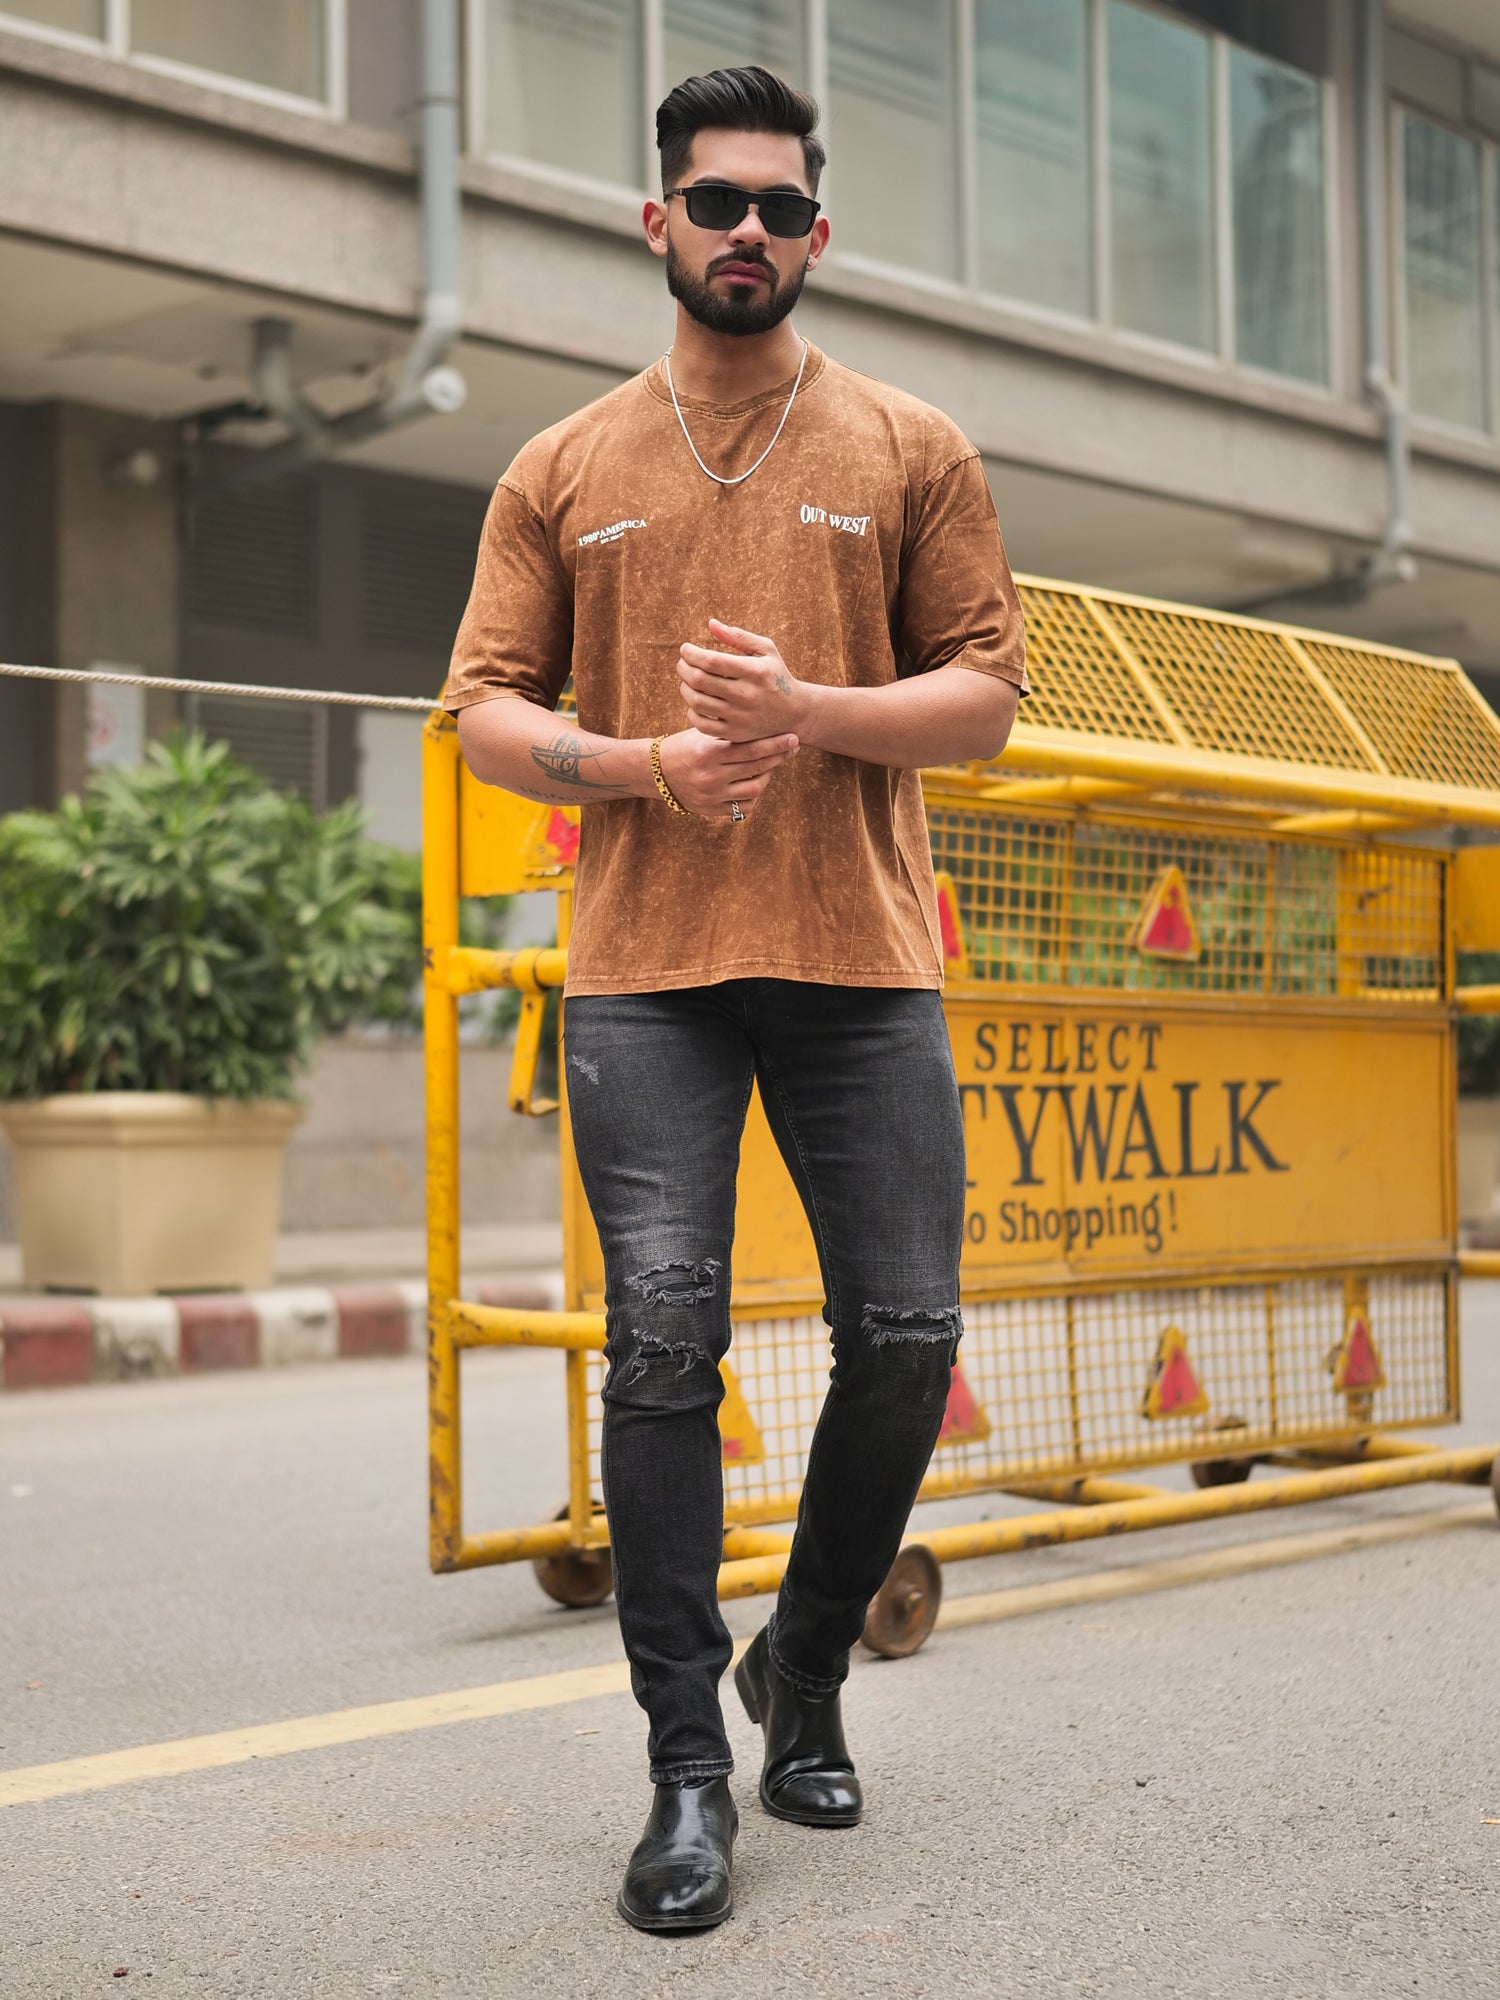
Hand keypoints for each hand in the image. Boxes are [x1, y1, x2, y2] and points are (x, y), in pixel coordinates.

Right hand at [655, 727, 797, 821]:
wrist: (657, 772)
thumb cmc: (686, 746)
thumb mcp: (704, 734)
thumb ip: (730, 732)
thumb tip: (767, 723)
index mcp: (708, 752)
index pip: (750, 748)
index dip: (775, 743)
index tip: (793, 736)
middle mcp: (711, 775)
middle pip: (756, 767)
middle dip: (779, 756)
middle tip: (793, 747)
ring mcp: (712, 795)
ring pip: (754, 789)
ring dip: (767, 776)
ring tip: (769, 765)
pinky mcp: (711, 810)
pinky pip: (744, 807)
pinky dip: (754, 796)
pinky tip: (755, 782)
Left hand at [678, 620, 811, 742]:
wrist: (795, 713)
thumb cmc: (775, 675)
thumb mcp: (766, 650)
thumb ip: (739, 636)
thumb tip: (711, 623)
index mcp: (754, 672)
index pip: (711, 661)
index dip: (692, 654)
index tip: (685, 649)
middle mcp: (747, 695)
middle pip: (700, 680)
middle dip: (684, 668)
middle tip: (682, 663)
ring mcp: (741, 717)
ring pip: (697, 702)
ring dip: (685, 688)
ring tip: (687, 680)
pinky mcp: (736, 734)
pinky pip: (702, 724)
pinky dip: (692, 711)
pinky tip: (695, 701)